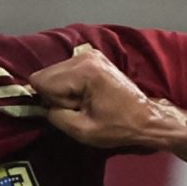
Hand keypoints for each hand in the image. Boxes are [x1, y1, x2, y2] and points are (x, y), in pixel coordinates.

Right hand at [32, 44, 173, 151]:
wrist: (146, 118)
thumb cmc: (119, 127)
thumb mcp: (82, 131)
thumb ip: (54, 115)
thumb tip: (40, 105)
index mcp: (83, 71)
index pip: (40, 81)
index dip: (48, 101)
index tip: (70, 110)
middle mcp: (84, 56)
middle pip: (45, 74)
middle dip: (55, 94)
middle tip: (80, 108)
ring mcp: (89, 55)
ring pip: (54, 73)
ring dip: (64, 91)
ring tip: (87, 102)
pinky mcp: (92, 58)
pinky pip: (66, 71)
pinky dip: (71, 85)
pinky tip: (89, 95)